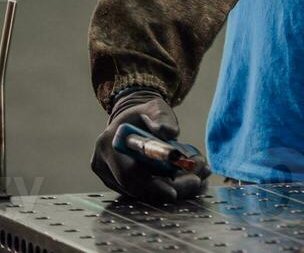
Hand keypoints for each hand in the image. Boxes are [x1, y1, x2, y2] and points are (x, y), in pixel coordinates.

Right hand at [91, 88, 208, 201]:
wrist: (133, 121)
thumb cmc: (146, 114)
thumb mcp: (156, 108)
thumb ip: (162, 118)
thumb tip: (168, 133)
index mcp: (109, 144)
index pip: (127, 173)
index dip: (150, 186)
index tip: (174, 193)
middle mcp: (104, 165)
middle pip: (136, 189)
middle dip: (168, 189)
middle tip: (197, 182)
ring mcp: (109, 178)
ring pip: (142, 193)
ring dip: (173, 189)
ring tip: (199, 177)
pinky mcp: (119, 185)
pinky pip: (144, 192)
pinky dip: (167, 188)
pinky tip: (189, 181)